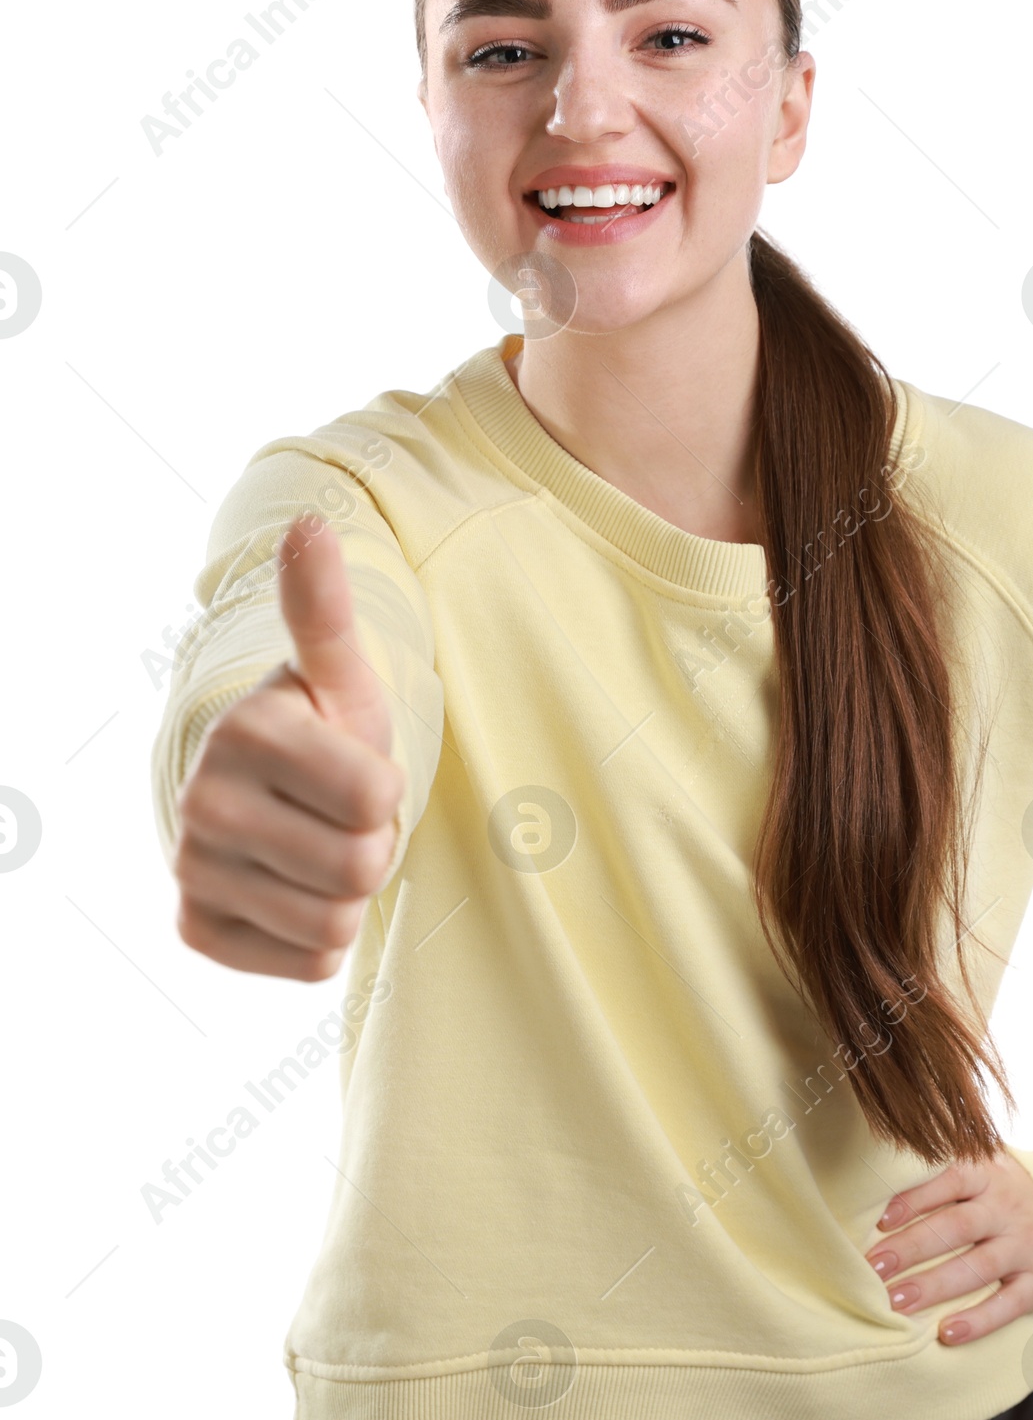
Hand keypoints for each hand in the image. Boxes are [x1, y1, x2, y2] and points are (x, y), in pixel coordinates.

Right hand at [171, 513, 404, 979]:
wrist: (266, 795)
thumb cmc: (321, 728)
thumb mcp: (338, 672)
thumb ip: (324, 608)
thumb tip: (312, 522)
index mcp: (249, 731)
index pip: (378, 800)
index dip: (388, 790)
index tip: (358, 770)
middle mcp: (204, 800)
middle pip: (362, 865)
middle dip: (372, 846)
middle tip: (341, 817)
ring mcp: (192, 869)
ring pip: (336, 922)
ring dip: (349, 893)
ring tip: (321, 848)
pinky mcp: (196, 929)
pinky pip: (308, 963)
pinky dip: (320, 937)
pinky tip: (295, 890)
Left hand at [863, 1150, 1032, 1345]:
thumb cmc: (1006, 1191)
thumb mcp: (984, 1165)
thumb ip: (943, 1168)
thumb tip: (879, 1170)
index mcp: (989, 1173)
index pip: (949, 1179)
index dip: (914, 1198)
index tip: (880, 1220)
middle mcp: (1007, 1206)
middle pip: (956, 1226)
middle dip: (912, 1248)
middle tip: (873, 1268)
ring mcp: (1026, 1244)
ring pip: (978, 1267)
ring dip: (935, 1286)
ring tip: (896, 1302)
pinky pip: (1008, 1304)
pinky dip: (978, 1321)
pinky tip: (946, 1333)